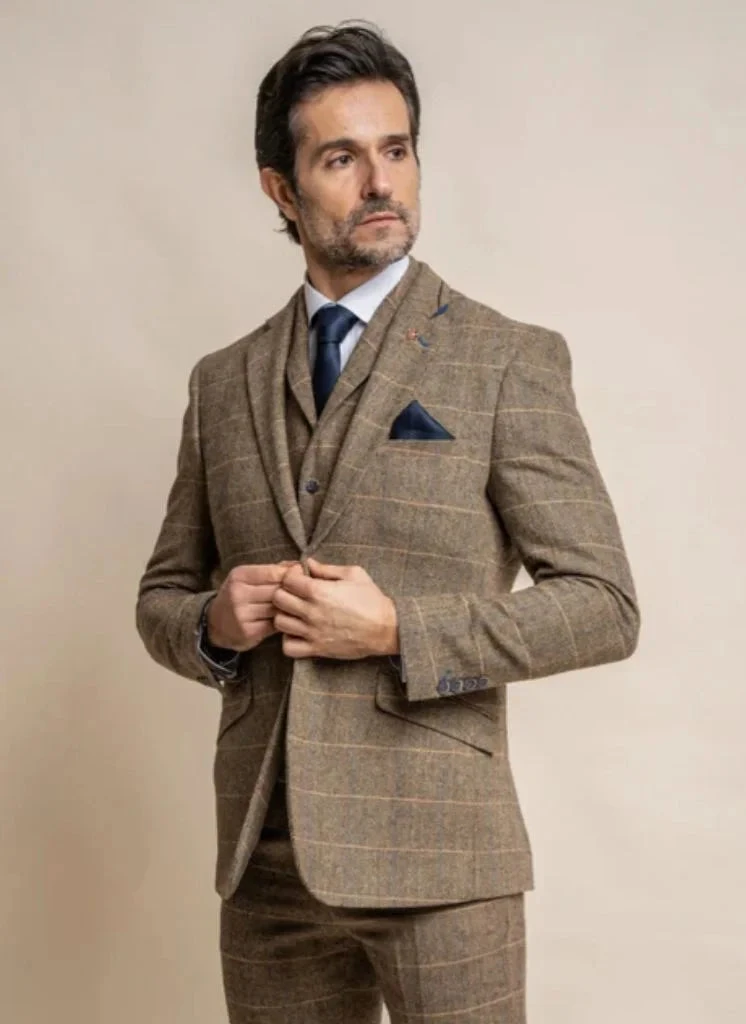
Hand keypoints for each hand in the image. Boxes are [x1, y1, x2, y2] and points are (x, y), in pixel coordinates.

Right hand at [207, 561, 298, 651]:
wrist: (215, 623)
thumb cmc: (238, 596)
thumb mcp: (248, 578)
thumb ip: (272, 570)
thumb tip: (299, 566)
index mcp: (239, 576)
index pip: (273, 572)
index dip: (290, 575)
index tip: (300, 578)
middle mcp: (238, 594)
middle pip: (277, 591)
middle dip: (291, 592)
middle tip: (302, 594)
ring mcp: (242, 614)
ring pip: (277, 608)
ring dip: (289, 608)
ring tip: (295, 606)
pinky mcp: (248, 631)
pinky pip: (275, 624)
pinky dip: (283, 621)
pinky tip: (286, 619)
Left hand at [271, 557, 398, 659]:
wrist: (386, 629)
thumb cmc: (372, 599)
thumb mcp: (354, 574)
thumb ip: (327, 568)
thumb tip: (309, 563)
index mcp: (319, 591)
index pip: (286, 579)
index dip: (291, 575)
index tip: (301, 578)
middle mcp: (312, 611)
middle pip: (278, 599)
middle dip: (284, 593)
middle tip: (295, 594)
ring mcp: (312, 632)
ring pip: (279, 622)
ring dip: (285, 616)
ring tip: (296, 613)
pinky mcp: (317, 649)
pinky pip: (288, 647)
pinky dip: (289, 640)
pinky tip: (299, 632)